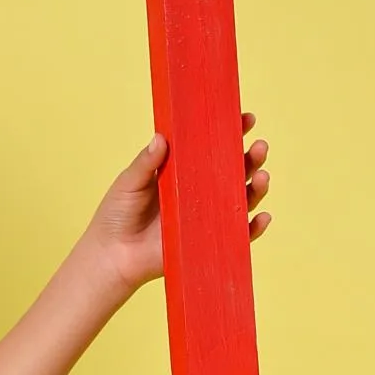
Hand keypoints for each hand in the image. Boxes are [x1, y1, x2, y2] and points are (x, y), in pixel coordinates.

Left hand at [83, 111, 272, 294]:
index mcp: (185, 171)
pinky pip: (238, 236)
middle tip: (259, 147)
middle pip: (236, 171)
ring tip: (261, 176)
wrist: (112, 255)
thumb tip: (161, 138)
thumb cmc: (118, 215)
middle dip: (252, 158)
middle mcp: (201, 192)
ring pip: (242, 200)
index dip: (232, 133)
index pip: (213, 148)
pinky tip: (262, 217)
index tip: (246, 119)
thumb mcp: (130, 182)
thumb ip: (146, 162)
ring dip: (258, 188)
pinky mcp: (208, 243)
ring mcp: (207, 217)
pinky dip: (254, 228)